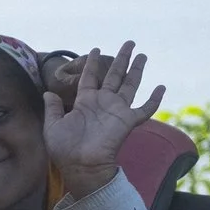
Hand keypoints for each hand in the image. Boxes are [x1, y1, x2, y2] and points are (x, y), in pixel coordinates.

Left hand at [45, 38, 164, 195]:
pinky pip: (145, 109)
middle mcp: (103, 103)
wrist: (80, 166)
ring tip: (142, 55)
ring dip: (136, 69)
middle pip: (114, 75)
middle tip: (129, 43)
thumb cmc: (65, 150)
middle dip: (121, 59)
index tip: (95, 49)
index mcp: (85, 102)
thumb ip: (52, 108)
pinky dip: (154, 99)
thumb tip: (48, 92)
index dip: (92, 63)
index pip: (89, 77)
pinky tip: (161, 87)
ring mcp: (117, 110)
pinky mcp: (127, 120)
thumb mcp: (52, 127)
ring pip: (130, 84)